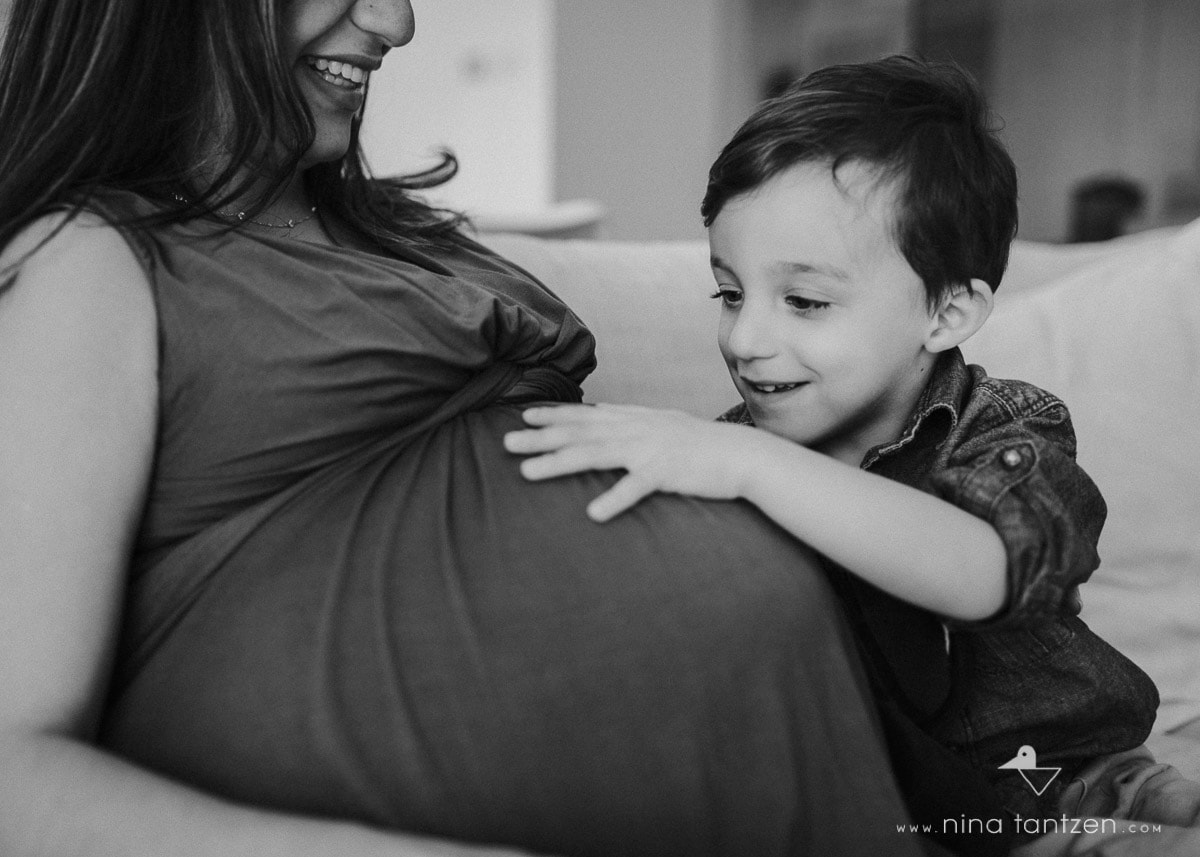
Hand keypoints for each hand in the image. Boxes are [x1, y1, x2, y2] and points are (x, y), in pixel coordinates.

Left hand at [503, 403, 768, 521]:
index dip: (553, 415)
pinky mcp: (665, 472)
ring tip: (527, 472)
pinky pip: (635, 487)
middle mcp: (634, 430)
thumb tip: (602, 411)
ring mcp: (648, 449)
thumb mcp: (662, 423)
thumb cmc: (700, 444)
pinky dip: (614, 499)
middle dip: (540, 437)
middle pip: (578, 432)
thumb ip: (630, 419)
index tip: (523, 417)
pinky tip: (593, 513)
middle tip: (506, 442)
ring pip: (594, 454)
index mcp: (633, 420)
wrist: (741, 454)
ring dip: (558, 463)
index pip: (585, 415)